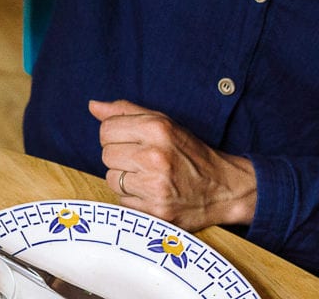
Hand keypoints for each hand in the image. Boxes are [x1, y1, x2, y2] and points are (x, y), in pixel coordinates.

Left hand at [89, 99, 256, 230]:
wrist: (225, 189)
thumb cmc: (190, 153)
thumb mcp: (164, 123)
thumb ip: (126, 112)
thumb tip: (93, 105)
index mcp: (157, 129)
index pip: (106, 129)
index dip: (115, 135)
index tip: (130, 141)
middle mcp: (155, 157)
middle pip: (106, 155)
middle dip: (120, 157)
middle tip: (142, 160)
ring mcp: (155, 186)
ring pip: (111, 179)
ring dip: (125, 179)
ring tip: (148, 177)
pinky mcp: (156, 212)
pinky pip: (122, 201)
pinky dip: (133, 199)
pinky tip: (151, 193)